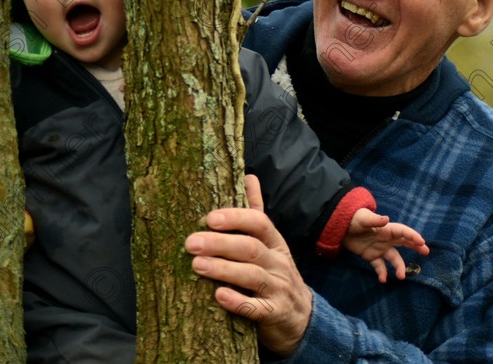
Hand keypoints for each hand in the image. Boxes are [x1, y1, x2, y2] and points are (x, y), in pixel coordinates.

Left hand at [185, 175, 311, 357]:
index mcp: (274, 242)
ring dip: (223, 269)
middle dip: (220, 244)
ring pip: (251, 276)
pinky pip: (256, 308)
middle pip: (250, 248)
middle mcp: (278, 262)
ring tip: (196, 265)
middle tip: (191, 243)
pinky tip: (218, 296)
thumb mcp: (270, 242)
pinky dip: (237, 302)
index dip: (235, 218)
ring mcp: (277, 288)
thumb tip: (249, 176)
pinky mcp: (273, 314)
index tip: (209, 218)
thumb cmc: (275, 273)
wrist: (301, 317)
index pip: (259, 222)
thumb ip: (256, 211)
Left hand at [343, 208, 429, 281]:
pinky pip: (379, 266)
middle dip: (415, 247)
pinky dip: (382, 273)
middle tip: (426, 253)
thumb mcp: (362, 218)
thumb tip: (386, 219)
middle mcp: (386, 239)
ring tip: (401, 276)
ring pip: (394, 258)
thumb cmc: (353, 219)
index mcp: (386, 229)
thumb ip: (374, 220)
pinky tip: (382, 280)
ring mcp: (379, 248)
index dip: (413, 236)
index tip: (422, 242)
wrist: (340, 227)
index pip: (402, 232)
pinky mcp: (371, 256)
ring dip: (399, 267)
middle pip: (404, 243)